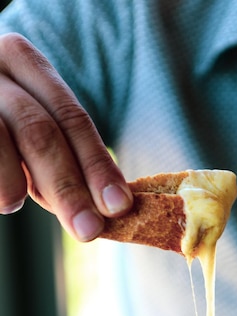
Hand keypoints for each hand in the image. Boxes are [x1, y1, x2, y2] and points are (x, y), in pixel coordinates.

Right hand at [0, 34, 132, 240]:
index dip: (97, 165)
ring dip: (14, 187)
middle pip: (40, 133)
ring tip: (12, 203)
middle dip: (69, 188)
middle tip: (88, 229)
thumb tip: (105, 207)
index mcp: (23, 60)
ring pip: (0, 141)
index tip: (119, 206)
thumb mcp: (29, 129)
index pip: (71, 118)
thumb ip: (62, 157)